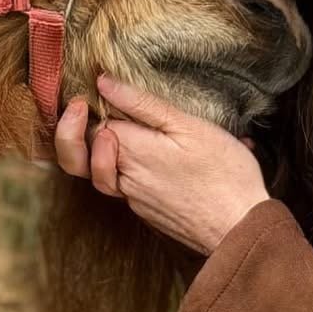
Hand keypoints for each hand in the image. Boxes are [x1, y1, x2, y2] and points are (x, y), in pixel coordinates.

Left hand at [54, 74, 268, 253]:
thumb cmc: (222, 173)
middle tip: (79, 110)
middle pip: (82, 155)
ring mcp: (133, 199)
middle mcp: (124, 178)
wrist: (239, 228)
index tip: (98, 91)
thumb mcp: (187, 126)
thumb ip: (142, 104)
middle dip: (73, 132)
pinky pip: (124, 189)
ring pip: (101, 173)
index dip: (93, 107)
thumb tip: (103, 83)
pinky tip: (151, 160)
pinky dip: (126, 171)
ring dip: (102, 152)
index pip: (92, 126)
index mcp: (130, 151)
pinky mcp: (146, 212)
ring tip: (117, 132)